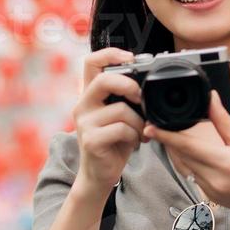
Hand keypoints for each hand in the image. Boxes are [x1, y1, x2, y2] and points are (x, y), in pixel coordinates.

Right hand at [72, 48, 145, 195]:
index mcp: (90, 95)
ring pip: (120, 109)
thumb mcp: (119, 115)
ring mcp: (85, 123)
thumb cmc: (113, 142)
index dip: (110, 54)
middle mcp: (83, 105)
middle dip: (129, 86)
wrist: (99, 175)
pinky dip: (134, 135)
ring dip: (138, 121)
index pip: (91, 62)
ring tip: (140, 132)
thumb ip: (125, 98)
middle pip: (103, 80)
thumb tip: (147, 83)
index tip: (130, 59)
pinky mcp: (91, 140)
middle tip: (141, 99)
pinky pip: (121, 129)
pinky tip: (134, 142)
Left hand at [143, 91, 229, 221]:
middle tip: (160, 125)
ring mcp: (211, 191)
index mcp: (225, 163)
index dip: (166, 136)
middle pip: (181, 157)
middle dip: (170, 141)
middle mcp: (214, 180)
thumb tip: (211, 99)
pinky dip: (191, 163)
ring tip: (173, 136)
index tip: (150, 127)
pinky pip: (194, 176)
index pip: (187, 146)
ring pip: (185, 167)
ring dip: (179, 152)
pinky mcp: (211, 197)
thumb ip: (223, 122)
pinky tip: (194, 154)